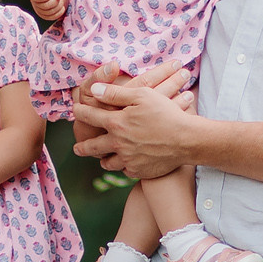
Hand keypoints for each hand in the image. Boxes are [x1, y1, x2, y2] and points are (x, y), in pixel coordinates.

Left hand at [70, 70, 199, 178]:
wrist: (187, 140)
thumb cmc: (166, 113)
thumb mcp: (142, 95)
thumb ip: (116, 93)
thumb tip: (94, 90)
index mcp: (116, 123)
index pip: (90, 117)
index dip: (81, 112)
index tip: (75, 111)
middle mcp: (118, 144)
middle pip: (93, 147)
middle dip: (82, 147)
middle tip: (76, 148)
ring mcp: (128, 159)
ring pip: (108, 163)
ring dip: (103, 160)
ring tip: (102, 158)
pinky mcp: (139, 171)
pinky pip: (125, 170)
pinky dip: (123, 167)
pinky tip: (125, 164)